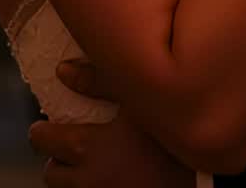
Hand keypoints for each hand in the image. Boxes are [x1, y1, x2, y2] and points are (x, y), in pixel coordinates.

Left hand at [30, 60, 191, 187]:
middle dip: (55, 160)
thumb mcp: (138, 97)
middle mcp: (90, 181)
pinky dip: (93, 187)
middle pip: (54, 176)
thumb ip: (100, 79)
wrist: (205, 176)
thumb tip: (62, 70)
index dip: (41, 134)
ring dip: (72, 177)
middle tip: (63, 147)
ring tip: (86, 164)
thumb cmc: (170, 133)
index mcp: (89, 150)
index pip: (49, 143)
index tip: (40, 127)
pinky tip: (110, 176)